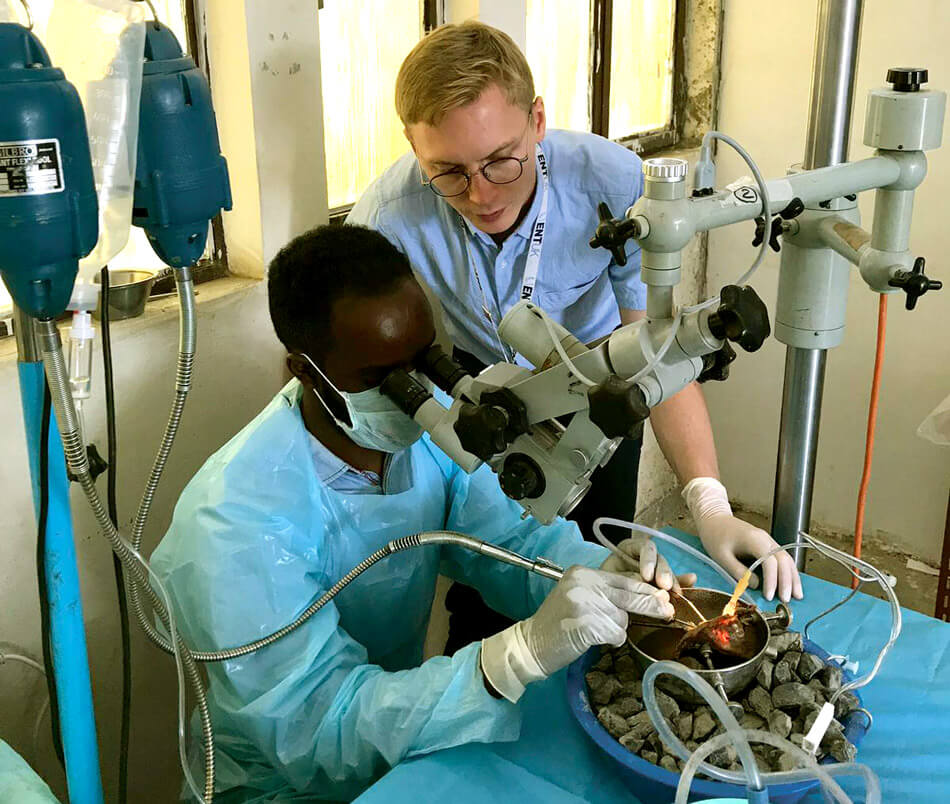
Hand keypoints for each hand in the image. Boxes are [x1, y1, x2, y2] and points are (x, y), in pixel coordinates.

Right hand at [480, 566, 674, 701]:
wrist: (532, 643)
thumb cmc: (559, 623)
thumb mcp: (581, 598)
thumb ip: (608, 594)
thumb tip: (652, 597)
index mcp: (583, 572)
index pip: (623, 578)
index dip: (646, 588)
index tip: (665, 596)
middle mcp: (584, 582)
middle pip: (629, 593)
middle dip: (650, 604)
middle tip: (669, 610)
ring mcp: (586, 602)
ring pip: (623, 617)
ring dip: (617, 628)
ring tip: (595, 632)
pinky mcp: (588, 624)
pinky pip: (616, 633)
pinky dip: (611, 640)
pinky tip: (593, 640)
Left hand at [599, 535, 697, 591]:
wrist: (598, 599)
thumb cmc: (600, 585)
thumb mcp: (609, 578)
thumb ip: (626, 578)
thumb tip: (643, 581)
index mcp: (629, 549)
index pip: (644, 548)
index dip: (648, 560)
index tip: (646, 576)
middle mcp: (643, 558)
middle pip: (659, 560)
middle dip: (663, 572)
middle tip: (664, 586)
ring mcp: (654, 571)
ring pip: (667, 572)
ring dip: (673, 582)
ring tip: (676, 592)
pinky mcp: (659, 586)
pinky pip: (673, 582)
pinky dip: (681, 583)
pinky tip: (691, 581)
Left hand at [683, 477, 803, 602]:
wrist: (714, 520)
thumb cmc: (715, 537)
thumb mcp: (721, 556)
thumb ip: (738, 571)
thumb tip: (755, 586)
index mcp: (753, 539)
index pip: (770, 561)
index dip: (771, 580)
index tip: (768, 596)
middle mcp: (765, 538)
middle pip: (783, 560)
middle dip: (787, 581)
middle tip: (785, 600)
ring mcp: (768, 540)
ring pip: (787, 559)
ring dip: (792, 577)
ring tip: (797, 596)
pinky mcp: (767, 544)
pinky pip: (782, 558)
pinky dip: (788, 571)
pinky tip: (791, 584)